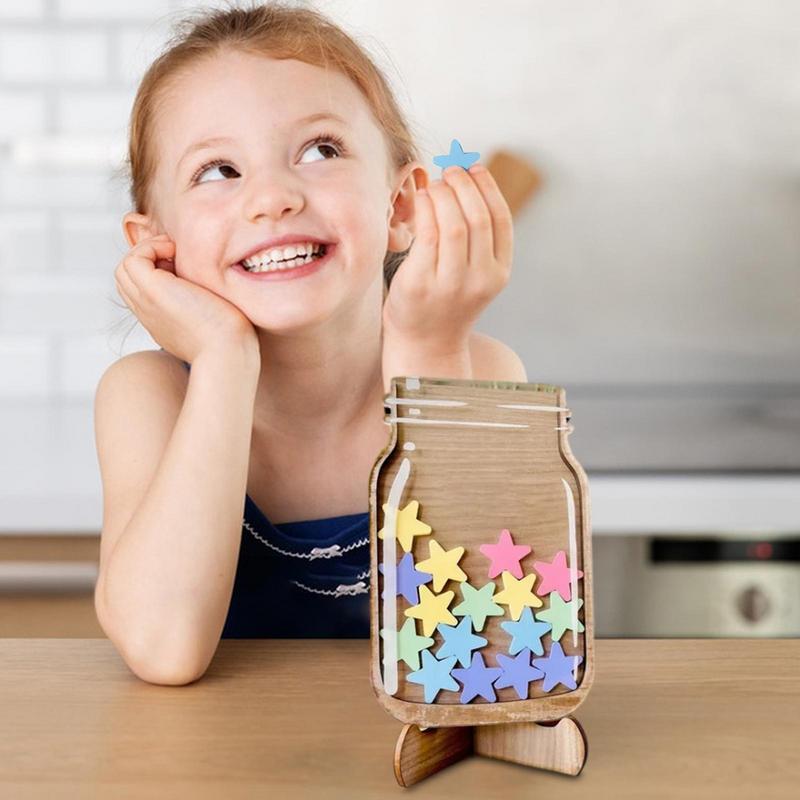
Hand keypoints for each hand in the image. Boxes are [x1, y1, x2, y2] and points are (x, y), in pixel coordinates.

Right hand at [114, 233, 258, 364]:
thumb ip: (206, 304)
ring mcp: (147, 302)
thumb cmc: (232, 340)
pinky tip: (179, 254)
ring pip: (126, 266)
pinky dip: (153, 247)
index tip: (184, 266)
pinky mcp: (153, 291)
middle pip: (127, 275)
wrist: (228, 353)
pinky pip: (135, 258)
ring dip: (150, 250)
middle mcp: (148, 312)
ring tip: (178, 254)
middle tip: (179, 256)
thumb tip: (216, 290)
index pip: (141, 287)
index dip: (157, 268)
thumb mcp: (215, 318)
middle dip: (150, 256)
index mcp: (161, 319)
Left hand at [381, 163, 512, 350]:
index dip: (488, 187)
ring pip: (453, 224)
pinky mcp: (421, 283)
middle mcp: (479, 280)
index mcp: (498, 273)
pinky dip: (425, 209)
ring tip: (434, 184)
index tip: (474, 167)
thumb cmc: (447, 299)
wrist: (425, 342)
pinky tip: (421, 200)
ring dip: (443, 194)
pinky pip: (426, 235)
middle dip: (463, 185)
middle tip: (450, 170)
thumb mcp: (474, 274)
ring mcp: (451, 284)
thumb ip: (477, 238)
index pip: (501, 220)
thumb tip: (467, 179)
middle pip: (478, 218)